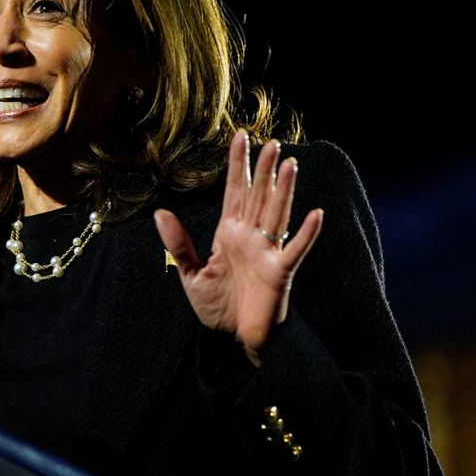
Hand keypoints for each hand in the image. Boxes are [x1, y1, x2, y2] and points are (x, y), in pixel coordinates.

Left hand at [154, 132, 323, 359]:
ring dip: (284, 190)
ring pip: (276, 214)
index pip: (235, 191)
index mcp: (229, 233)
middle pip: (258, 196)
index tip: (240, 136)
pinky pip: (294, 250)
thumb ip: (178, 244)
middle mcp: (250, 237)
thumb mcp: (190, 274)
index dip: (237, 164)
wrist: (234, 339)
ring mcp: (267, 253)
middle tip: (272, 142)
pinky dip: (305, 233)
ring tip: (290, 165)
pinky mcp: (280, 272)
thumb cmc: (217, 307)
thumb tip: (160, 212)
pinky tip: (315, 214)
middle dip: (264, 169)